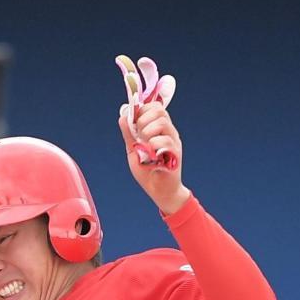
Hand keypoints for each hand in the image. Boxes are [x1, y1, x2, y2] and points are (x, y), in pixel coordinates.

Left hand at [115, 55, 190, 213]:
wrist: (159, 191)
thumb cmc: (148, 171)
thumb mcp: (133, 150)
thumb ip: (129, 134)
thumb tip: (123, 115)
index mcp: (160, 130)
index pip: (155, 108)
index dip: (142, 110)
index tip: (133, 122)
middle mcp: (169, 133)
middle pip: (159, 111)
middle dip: (143, 120)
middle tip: (139, 136)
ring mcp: (174, 142)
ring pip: (162, 122)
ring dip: (147, 131)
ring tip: (144, 145)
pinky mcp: (176, 154)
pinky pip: (166, 141)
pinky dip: (154, 145)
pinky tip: (151, 155)